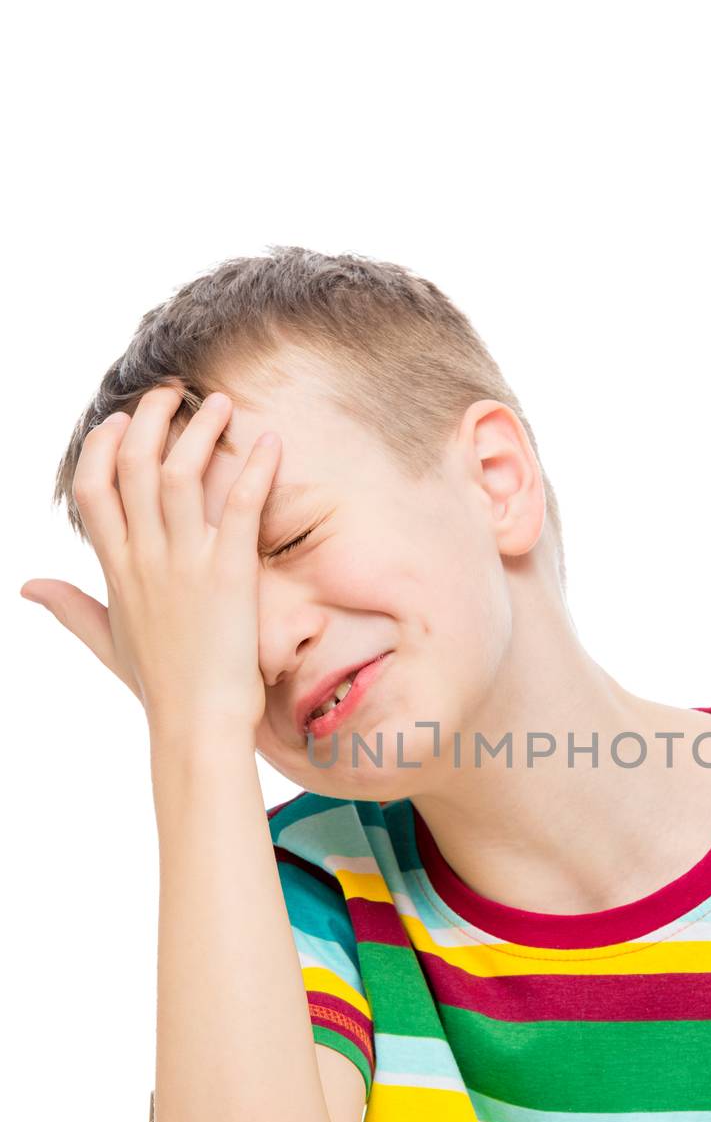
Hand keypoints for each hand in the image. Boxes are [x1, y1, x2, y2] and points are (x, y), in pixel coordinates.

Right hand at [21, 384, 280, 738]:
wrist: (196, 727)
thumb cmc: (160, 690)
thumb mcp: (107, 642)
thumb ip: (72, 607)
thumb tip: (30, 585)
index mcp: (116, 570)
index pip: (92, 488)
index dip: (103, 446)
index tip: (120, 421)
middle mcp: (144, 559)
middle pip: (133, 466)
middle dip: (151, 419)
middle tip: (174, 395)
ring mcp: (184, 564)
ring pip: (179, 474)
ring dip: (200, 431)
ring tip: (222, 404)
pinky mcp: (228, 574)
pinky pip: (238, 506)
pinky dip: (255, 469)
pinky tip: (269, 441)